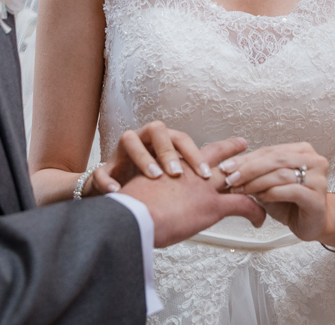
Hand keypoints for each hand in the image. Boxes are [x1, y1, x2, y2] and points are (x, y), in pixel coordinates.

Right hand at [84, 120, 215, 196]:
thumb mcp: (176, 183)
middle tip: (178, 173)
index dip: (195, 154)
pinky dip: (108, 180)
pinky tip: (117, 191)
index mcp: (163, 144)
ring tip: (154, 176)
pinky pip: (102, 170)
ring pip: (130, 141)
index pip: (182, 139)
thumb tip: (232, 187)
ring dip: (143, 157)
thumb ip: (197, 180)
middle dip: (169, 151)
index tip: (208, 175)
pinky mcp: (103, 169)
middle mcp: (144, 141)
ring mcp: (121, 153)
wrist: (120, 203)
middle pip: (157, 130)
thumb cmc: (153, 190)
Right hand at [119, 137, 265, 247]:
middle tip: (242, 143)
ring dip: (247, 180)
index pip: (186, 151)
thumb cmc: (128, 209)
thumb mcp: (136, 192)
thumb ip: (146, 190)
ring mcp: (202, 186)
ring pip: (233, 175)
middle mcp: (187, 171)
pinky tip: (258, 220)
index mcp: (168, 165)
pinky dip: (254, 212)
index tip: (203, 145)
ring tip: (258, 186)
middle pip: (213, 152)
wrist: (131, 216)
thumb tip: (144, 198)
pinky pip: (242, 205)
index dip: (198, 149)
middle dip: (229, 148)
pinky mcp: (211, 205)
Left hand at [219, 142, 331, 242]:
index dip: (246, 158)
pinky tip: (259, 198)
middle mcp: (314, 160)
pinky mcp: (317, 198)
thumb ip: (254, 171)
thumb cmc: (290, 201)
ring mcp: (319, 179)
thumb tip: (228, 167)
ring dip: (256, 182)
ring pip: (281, 174)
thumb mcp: (268, 182)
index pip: (269, 151)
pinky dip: (271, 193)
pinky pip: (290, 191)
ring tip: (240, 190)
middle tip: (230, 178)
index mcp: (302, 150)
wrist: (312, 223)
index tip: (226, 166)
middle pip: (275, 159)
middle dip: (249, 169)